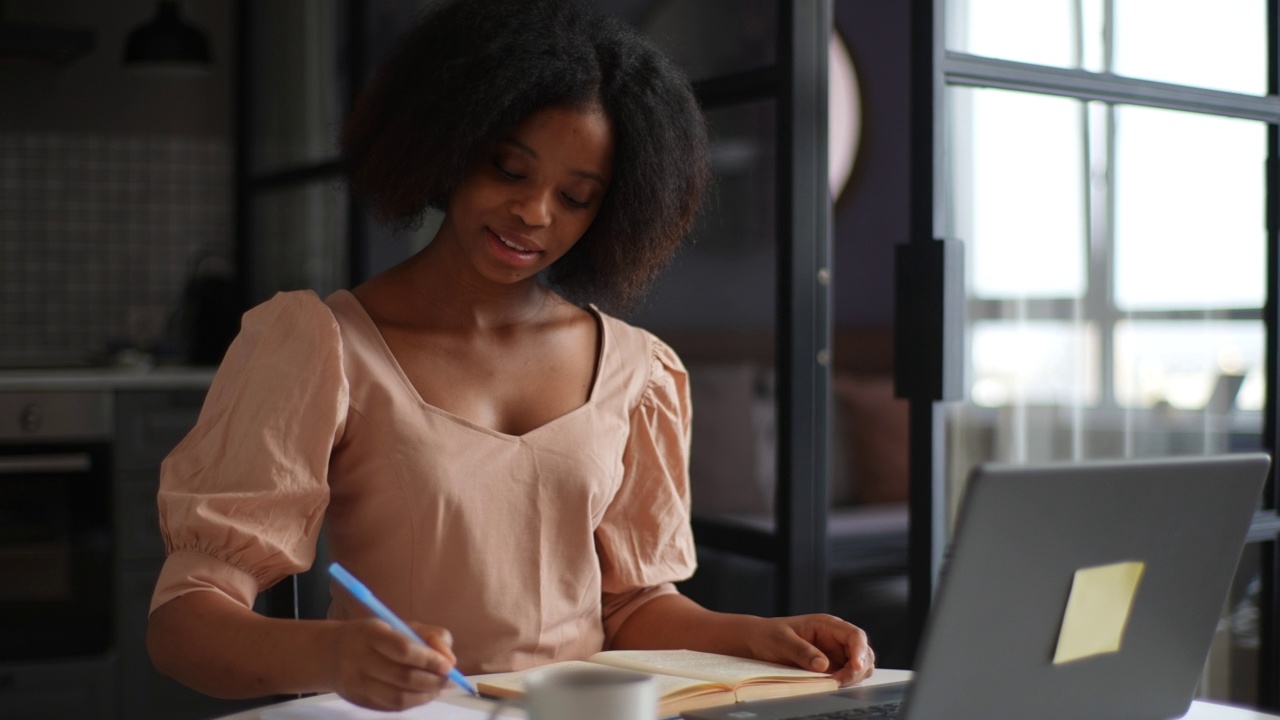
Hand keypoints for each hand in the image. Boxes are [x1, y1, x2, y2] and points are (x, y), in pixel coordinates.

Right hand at [325, 618, 458, 710]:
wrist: (330, 653)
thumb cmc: (374, 636)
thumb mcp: (400, 624)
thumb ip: (430, 636)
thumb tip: (450, 660)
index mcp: (371, 633)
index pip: (404, 649)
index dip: (430, 660)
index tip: (448, 665)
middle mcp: (359, 659)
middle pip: (403, 677)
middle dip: (433, 681)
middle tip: (449, 680)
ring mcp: (356, 683)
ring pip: (398, 697)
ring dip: (426, 696)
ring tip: (439, 689)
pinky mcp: (357, 701)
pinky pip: (391, 707)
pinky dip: (413, 702)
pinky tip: (423, 695)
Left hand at [745, 614, 874, 685]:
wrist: (757, 643)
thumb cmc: (768, 635)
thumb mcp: (781, 640)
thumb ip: (801, 651)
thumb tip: (823, 665)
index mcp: (827, 625)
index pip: (855, 635)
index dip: (860, 650)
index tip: (855, 667)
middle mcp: (835, 639)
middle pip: (863, 653)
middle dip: (857, 669)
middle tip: (837, 682)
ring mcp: (835, 655)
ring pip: (859, 667)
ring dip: (852, 678)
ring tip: (831, 684)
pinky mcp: (830, 669)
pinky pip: (847, 677)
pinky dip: (845, 684)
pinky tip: (830, 686)